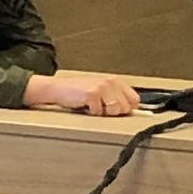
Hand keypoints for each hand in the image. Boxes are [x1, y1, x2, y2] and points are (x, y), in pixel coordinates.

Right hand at [25, 73, 141, 117]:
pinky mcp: (92, 93)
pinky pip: (98, 112)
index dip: (125, 108)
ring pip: (114, 111)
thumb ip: (117, 97)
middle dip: (113, 112)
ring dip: (102, 112)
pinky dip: (91, 112)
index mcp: (115, 81)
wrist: (57, 88)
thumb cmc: (77, 91)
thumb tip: (133, 110)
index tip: (116, 110)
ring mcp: (102, 87)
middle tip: (100, 106)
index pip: (135, 100)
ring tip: (93, 105)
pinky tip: (84, 105)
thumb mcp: (102, 90)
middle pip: (125, 108)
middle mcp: (111, 82)